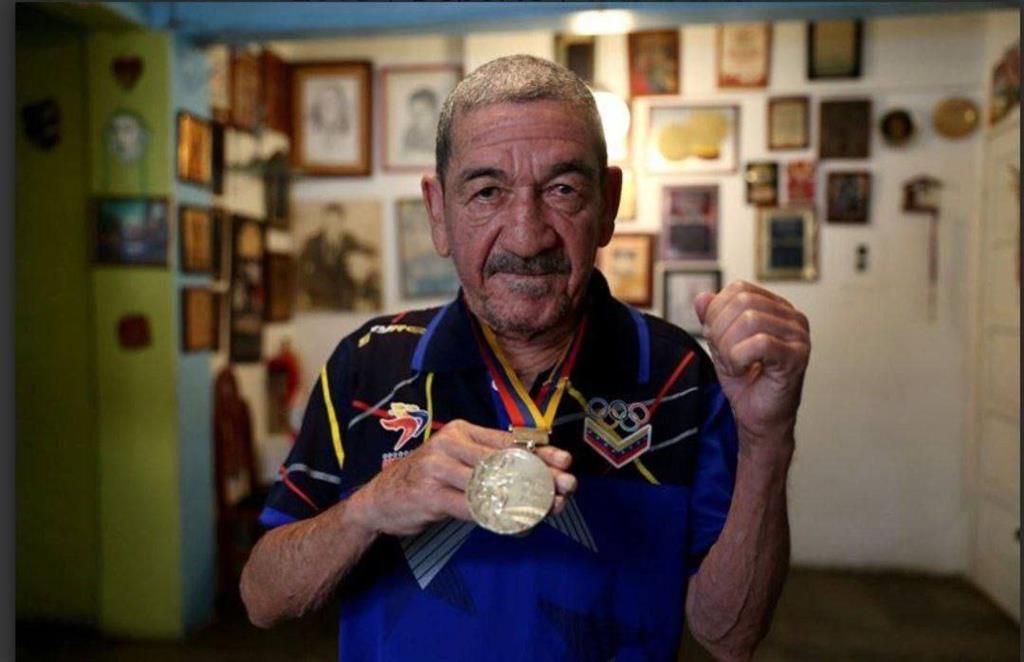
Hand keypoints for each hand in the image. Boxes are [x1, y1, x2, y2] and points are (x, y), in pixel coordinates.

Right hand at [349, 419, 576, 536]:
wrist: (381, 500)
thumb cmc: (427, 479)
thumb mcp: (456, 459)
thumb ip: (487, 461)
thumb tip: (534, 469)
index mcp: (461, 431)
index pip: (507, 440)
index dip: (539, 451)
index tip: (565, 461)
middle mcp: (450, 444)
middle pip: (504, 462)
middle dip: (538, 477)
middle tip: (563, 490)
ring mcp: (438, 468)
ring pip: (491, 486)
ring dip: (521, 501)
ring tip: (544, 511)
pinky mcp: (430, 495)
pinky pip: (472, 508)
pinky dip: (496, 518)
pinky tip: (513, 525)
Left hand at [694, 281, 809, 452]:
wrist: (759, 419)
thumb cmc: (746, 381)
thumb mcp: (721, 343)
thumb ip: (712, 318)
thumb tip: (702, 297)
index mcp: (776, 308)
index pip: (739, 289)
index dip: (718, 312)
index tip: (718, 340)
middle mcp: (793, 317)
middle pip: (743, 302)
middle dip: (721, 331)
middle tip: (725, 356)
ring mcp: (799, 336)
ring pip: (750, 320)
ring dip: (730, 348)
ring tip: (735, 366)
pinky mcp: (797, 357)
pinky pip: (760, 343)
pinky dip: (740, 358)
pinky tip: (743, 371)